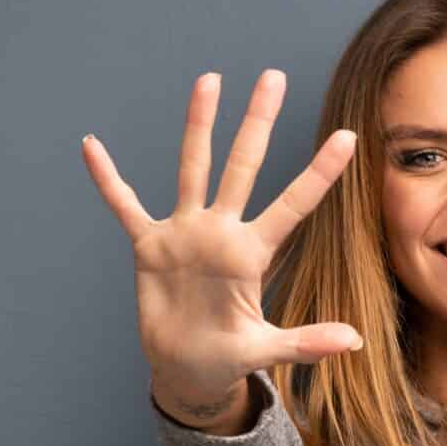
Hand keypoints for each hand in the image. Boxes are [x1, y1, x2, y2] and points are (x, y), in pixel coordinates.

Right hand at [80, 69, 364, 413]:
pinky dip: (108, 179)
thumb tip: (354, 342)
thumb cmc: (228, 358)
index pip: (293, 204)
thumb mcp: (266, 351)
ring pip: (193, 168)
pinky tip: (92, 147)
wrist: (186, 369)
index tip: (348, 136)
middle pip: (242, 165)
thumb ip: (305, 343)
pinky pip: (125, 206)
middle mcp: (220, 232)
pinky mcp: (150, 246)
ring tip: (208, 80)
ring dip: (198, 125)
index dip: (318, 173)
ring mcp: (185, 234)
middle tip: (274, 76)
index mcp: (251, 254)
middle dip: (257, 122)